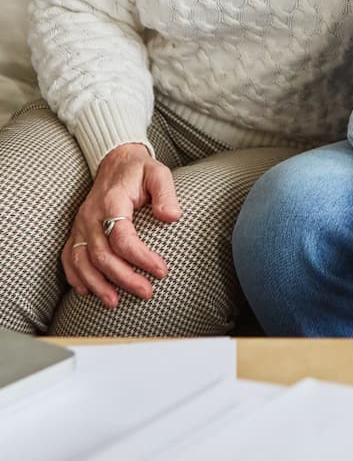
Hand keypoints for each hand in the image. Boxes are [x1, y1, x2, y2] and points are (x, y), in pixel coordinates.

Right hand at [62, 143, 180, 307]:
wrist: (116, 161)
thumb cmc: (139, 170)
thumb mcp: (159, 173)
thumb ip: (166, 193)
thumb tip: (171, 217)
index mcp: (112, 201)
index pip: (123, 238)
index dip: (141, 258)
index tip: (161, 270)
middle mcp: (91, 216)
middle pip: (102, 255)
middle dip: (124, 278)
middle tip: (146, 291)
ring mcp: (80, 224)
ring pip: (82, 261)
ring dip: (97, 284)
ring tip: (115, 302)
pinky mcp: (77, 230)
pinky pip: (69, 257)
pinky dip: (75, 276)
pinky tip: (88, 291)